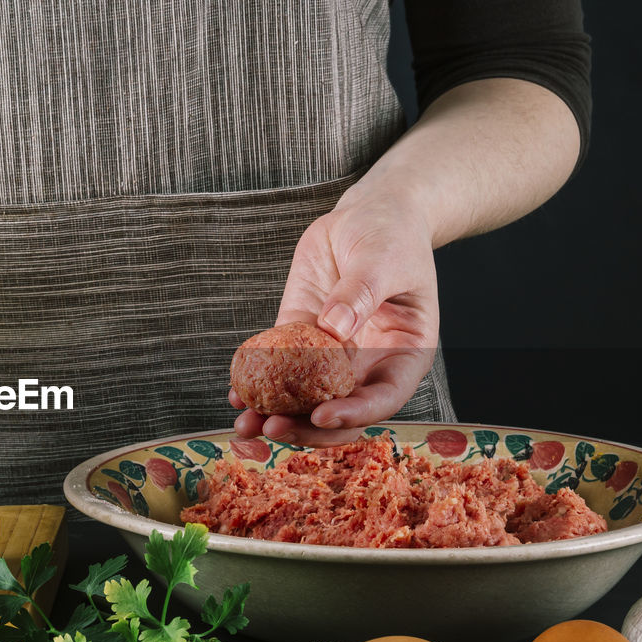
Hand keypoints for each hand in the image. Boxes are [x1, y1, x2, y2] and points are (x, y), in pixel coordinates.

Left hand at [232, 190, 439, 446]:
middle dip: (305, 426)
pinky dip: (259, 384)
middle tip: (272, 427)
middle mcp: (368, 365)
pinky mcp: (300, 337)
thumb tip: (333, 327)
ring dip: (275, 414)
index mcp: (404, 355)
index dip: (354, 413)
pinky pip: (278, 368)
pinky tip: (236, 393)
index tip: (322, 415)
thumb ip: (361, 294)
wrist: (369, 214)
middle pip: (340, 410)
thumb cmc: (392, 236)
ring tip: (244, 423)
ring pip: (305, 399)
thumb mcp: (384, 261)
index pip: (383, 398)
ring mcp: (332, 356)